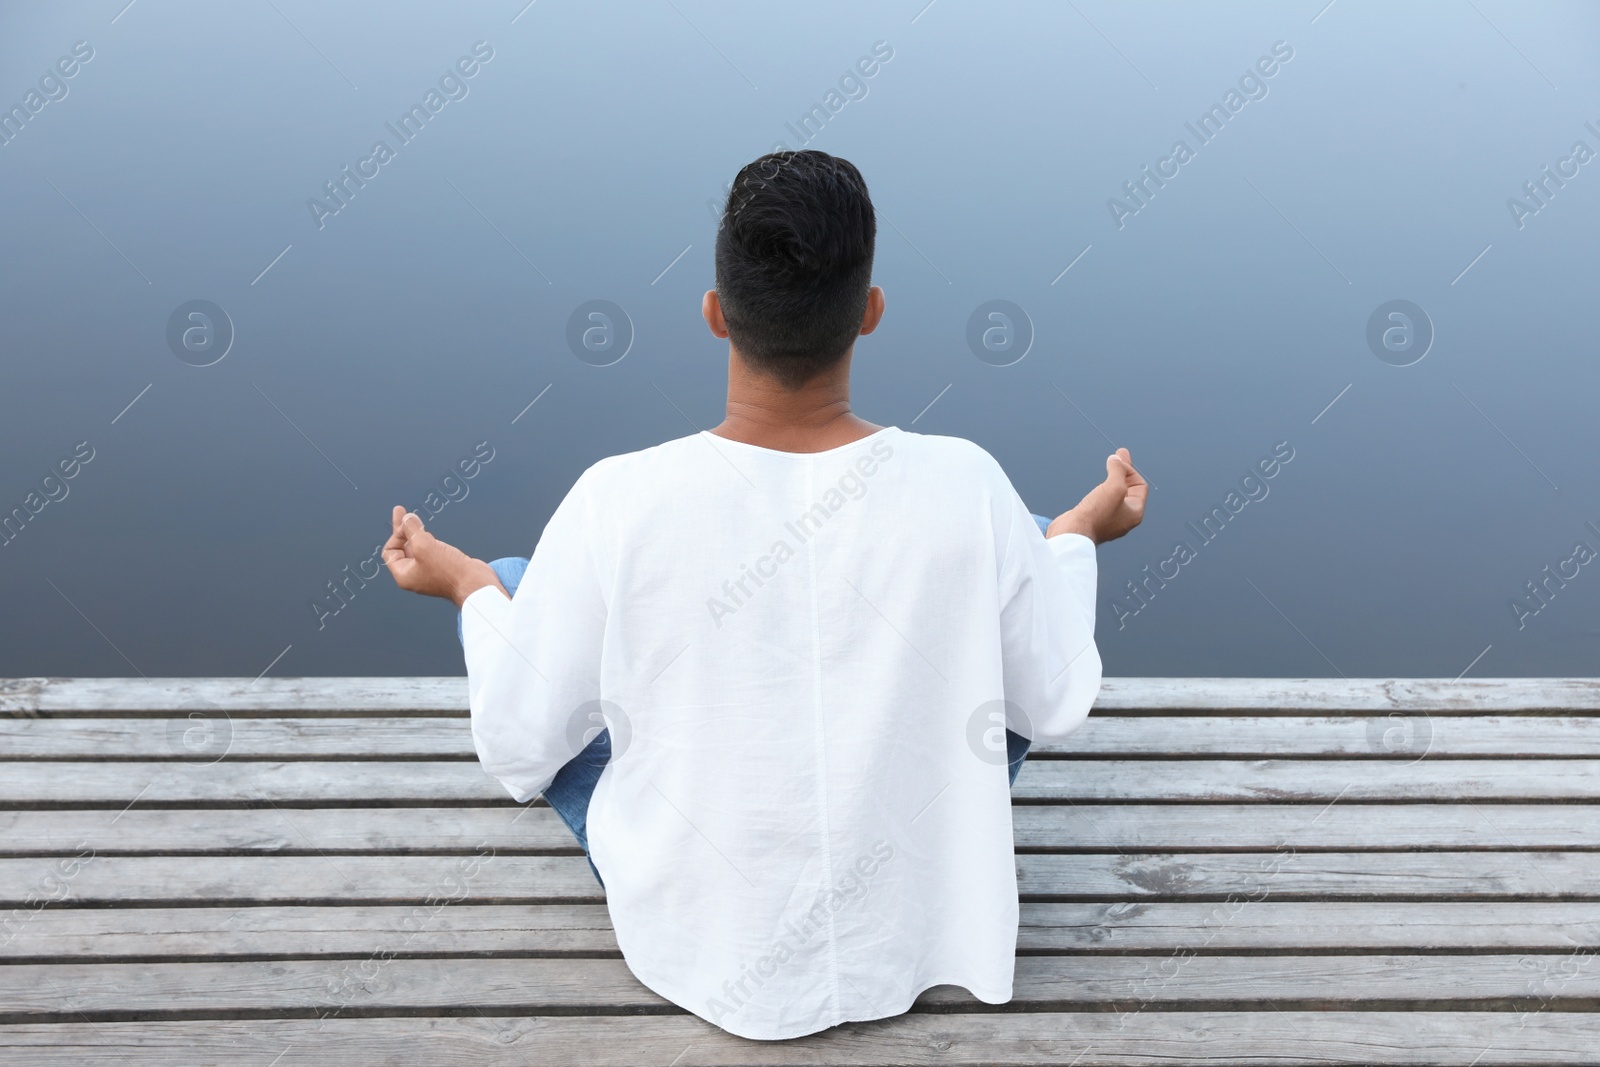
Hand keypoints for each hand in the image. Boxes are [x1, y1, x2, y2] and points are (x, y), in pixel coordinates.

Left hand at [382, 506, 502, 607]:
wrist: (475, 584)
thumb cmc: (448, 570)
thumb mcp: (424, 545)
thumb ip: (412, 529)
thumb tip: (407, 517)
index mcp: (404, 575)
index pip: (390, 551)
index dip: (396, 534)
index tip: (409, 525)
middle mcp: (414, 575)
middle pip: (402, 548)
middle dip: (402, 528)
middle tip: (399, 509)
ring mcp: (429, 571)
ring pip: (417, 548)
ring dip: (415, 532)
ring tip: (413, 518)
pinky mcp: (443, 567)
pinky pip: (430, 551)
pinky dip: (427, 539)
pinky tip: (428, 532)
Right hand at [1047, 448, 1147, 544]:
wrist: (1073, 532)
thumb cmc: (1096, 515)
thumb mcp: (1114, 487)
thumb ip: (1118, 470)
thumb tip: (1117, 459)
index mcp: (1134, 513)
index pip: (1139, 485)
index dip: (1130, 470)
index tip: (1117, 460)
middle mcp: (1124, 518)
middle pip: (1128, 489)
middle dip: (1123, 471)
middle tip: (1117, 456)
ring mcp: (1109, 519)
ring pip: (1115, 494)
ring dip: (1112, 479)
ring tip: (1110, 466)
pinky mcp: (1094, 519)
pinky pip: (1102, 501)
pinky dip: (1102, 489)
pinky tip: (1097, 486)